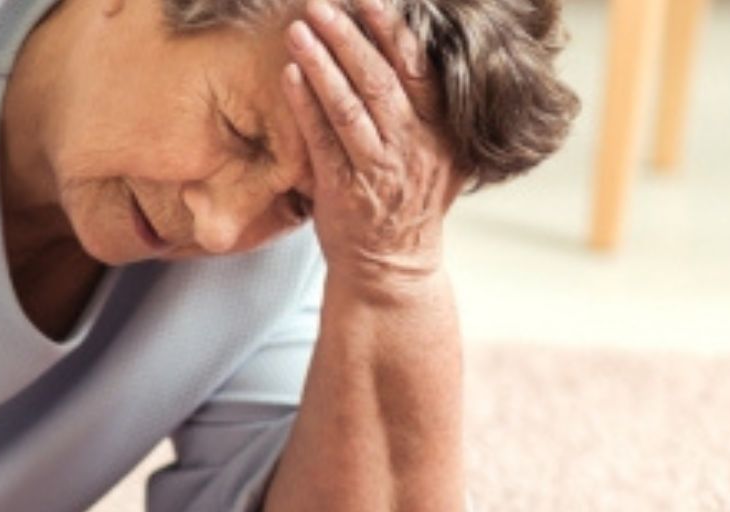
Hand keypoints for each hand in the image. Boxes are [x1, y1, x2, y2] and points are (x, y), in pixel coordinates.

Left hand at [283, 0, 464, 296]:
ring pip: (349, 106)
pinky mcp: (343, 190)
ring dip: (322, 63)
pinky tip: (289, 75)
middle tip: (321, 4)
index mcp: (440, 129)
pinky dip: (305, 105)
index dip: (392, 30)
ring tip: (299, 29)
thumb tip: (415, 50)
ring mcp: (378, 168)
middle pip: (380, 79)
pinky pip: (321, 140)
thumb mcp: (438, 153)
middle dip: (349, 36)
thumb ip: (430, 108)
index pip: (418, 68)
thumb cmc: (408, 202)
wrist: (391, 267)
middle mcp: (413, 145)